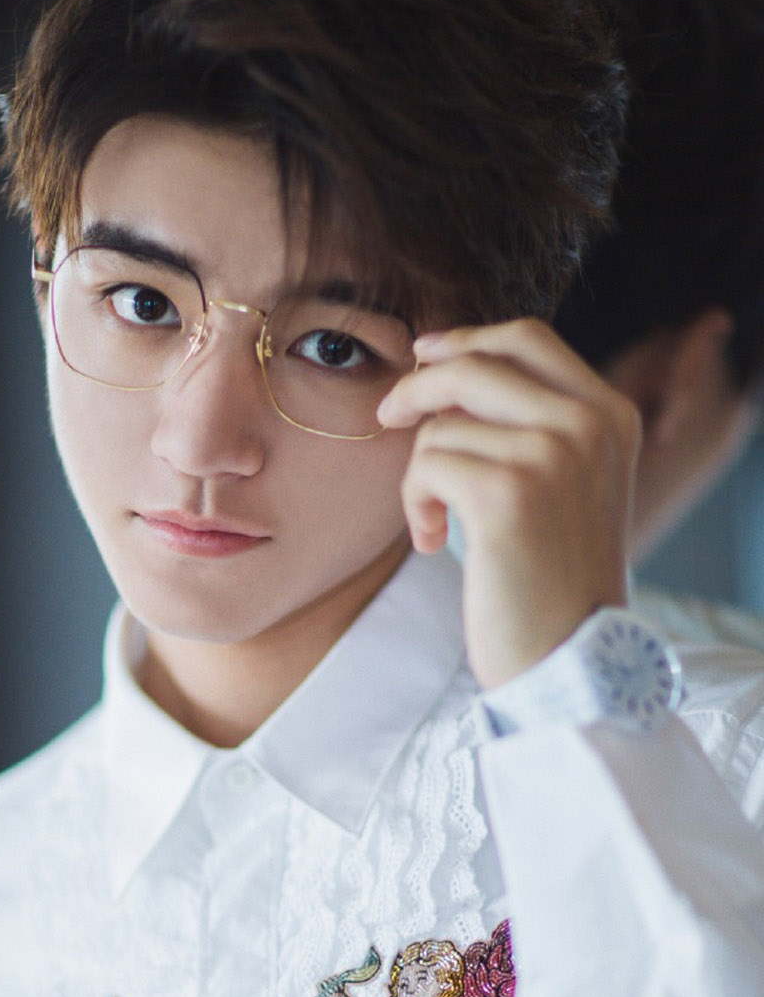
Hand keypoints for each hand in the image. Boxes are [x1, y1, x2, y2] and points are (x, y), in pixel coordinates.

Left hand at [378, 319, 640, 688]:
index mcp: (610, 415)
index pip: (528, 338)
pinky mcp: (508, 492)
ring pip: (441, 423)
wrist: (569, 658)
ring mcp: (553, 454)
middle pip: (476, 364)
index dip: (464, 339)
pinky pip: (426, 465)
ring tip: (434, 520)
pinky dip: (415, 504)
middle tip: (387, 418)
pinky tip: (432, 541)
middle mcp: (590, 424)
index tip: (421, 356)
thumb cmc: (551, 579)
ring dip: (419, 473)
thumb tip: (445, 364)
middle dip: (417, 388)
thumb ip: (531, 423)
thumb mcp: (564, 484)